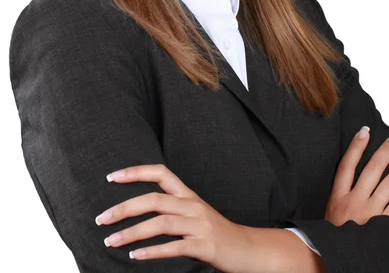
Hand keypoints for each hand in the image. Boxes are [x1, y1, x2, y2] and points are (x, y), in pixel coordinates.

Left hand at [94, 163, 266, 272]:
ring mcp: (199, 224)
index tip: (111, 177)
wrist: (247, 248)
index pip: (160, 173)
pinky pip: (174, 247)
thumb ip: (172, 207)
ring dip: (132, 232)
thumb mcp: (193, 213)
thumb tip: (138, 208)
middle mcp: (192, 204)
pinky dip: (152, 252)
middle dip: (124, 207)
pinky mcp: (204, 245)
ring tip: (111, 241)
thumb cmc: (214, 232)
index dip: (136, 172)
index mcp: (188, 194)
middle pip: (154, 199)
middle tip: (102, 218)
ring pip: (160, 222)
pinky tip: (135, 257)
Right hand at [325, 127, 388, 225]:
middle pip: (372, 169)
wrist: (334, 257)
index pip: (348, 165)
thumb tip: (351, 170)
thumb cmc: (334, 234)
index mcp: (338, 196)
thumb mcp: (329, 211)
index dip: (356, 146)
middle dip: (385, 151)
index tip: (365, 130)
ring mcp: (370, 213)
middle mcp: (355, 201)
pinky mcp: (384, 225)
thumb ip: (339, 192)